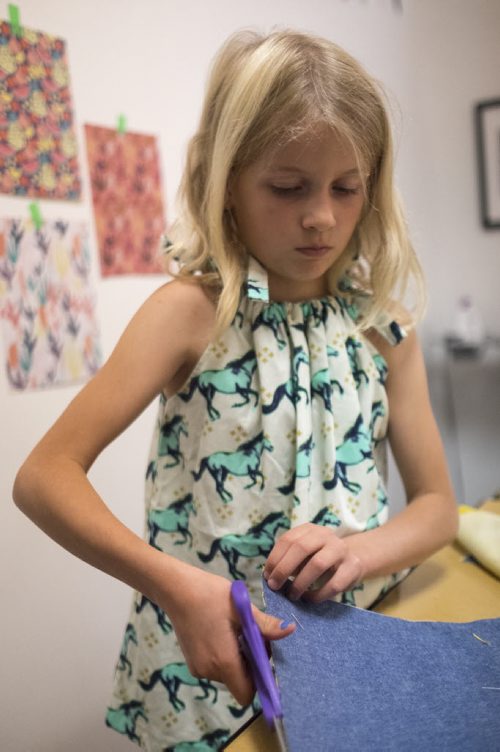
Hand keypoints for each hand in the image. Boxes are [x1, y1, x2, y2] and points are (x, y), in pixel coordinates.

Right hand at [157, 562, 294, 705]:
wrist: (176, 588)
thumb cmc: (210, 595)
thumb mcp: (242, 608)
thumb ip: (265, 625)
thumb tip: (290, 630)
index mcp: (224, 661)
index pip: (247, 693)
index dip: (260, 681)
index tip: (264, 658)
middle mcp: (209, 671)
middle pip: (239, 683)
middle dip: (251, 664)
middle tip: (252, 635)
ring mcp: (198, 668)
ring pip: (228, 674)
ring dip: (238, 658)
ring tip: (235, 629)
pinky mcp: (192, 661)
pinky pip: (216, 667)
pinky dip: (224, 655)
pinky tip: (222, 631)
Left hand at [263, 523, 363, 602]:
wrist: (353, 558)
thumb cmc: (319, 557)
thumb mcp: (304, 553)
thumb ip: (288, 560)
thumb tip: (269, 576)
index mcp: (309, 529)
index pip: (288, 539)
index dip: (275, 558)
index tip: (267, 575)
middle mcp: (325, 535)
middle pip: (301, 548)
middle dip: (284, 569)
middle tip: (275, 586)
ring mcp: (340, 549)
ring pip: (317, 564)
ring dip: (300, 582)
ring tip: (292, 595)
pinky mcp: (353, 567)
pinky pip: (333, 584)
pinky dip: (318, 594)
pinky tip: (309, 599)